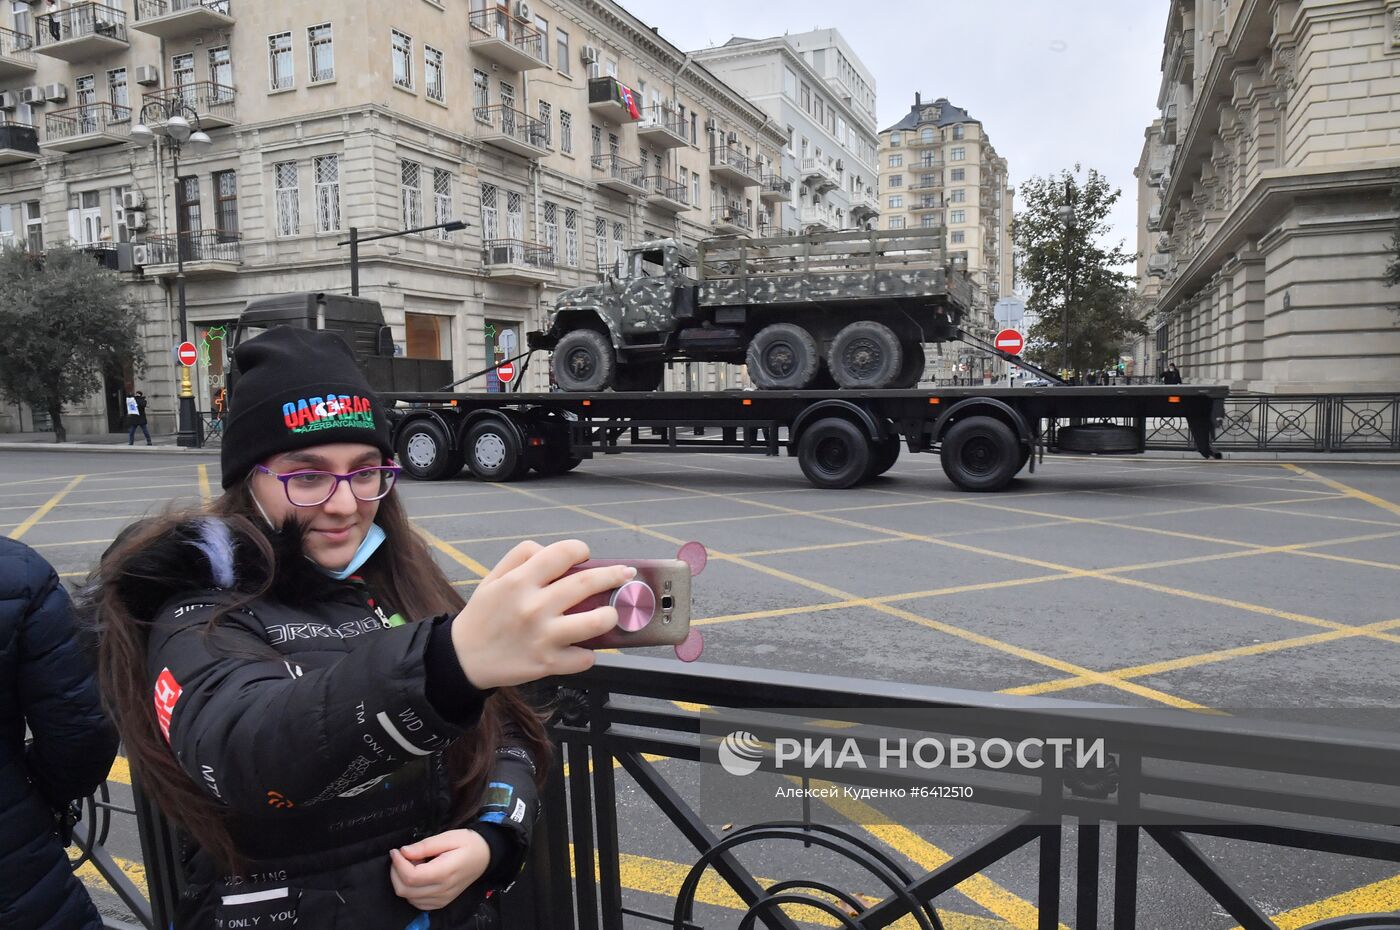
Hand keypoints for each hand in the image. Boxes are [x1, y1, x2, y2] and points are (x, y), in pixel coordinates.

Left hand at [389, 829, 489, 910]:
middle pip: (405, 890)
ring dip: (402, 881)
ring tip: (412, 865)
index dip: (398, 864)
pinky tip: (416, 878)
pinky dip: (410, 891)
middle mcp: (442, 890)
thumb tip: (403, 852)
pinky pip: (417, 903)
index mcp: (445, 872)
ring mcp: (442, 900)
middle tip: (402, 856)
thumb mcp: (449, 837)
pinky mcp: (441, 903)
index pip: (411, 876)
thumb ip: (425, 845)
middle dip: (396, 872)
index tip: (396, 851)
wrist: (486, 857)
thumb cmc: (468, 843)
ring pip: (408, 898)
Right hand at [451, 539, 633, 689]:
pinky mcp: (548, 663)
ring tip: (611, 612)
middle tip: (625, 574)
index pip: (562, 553)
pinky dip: (589, 652)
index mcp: (520, 582)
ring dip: (611, 614)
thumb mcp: (493, 577)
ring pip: (595, 621)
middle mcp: (534, 607)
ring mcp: (543, 637)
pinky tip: (584, 647)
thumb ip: (521, 557)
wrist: (464, 658)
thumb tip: (553, 552)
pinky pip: (584, 657)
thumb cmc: (483, 615)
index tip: (585, 554)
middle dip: (613, 575)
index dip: (580, 549)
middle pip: (587, 583)